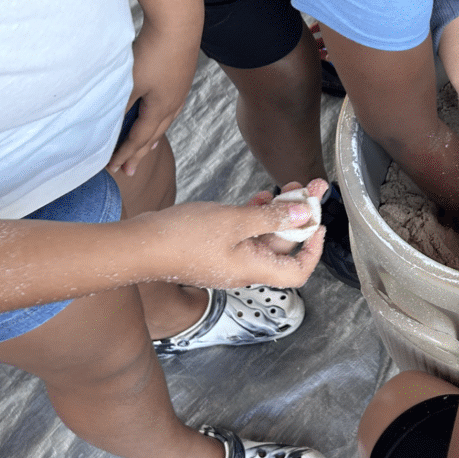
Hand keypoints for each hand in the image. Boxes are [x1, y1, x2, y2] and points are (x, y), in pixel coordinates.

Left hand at [110, 14, 200, 177]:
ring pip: (164, 121)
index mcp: (160, 108)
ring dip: (153, 137)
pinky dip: (162, 118)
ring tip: (148, 147)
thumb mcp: (130, 81)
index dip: (124, 154)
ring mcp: (180, 90)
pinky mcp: (182, 77)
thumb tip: (107, 125)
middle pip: (153, 135)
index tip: (112, 169)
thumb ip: (120, 105)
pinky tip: (161, 111)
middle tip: (129, 170)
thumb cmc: (153, 51)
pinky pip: (171, 107)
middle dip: (140, 153)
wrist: (180, 22)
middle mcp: (173, 103)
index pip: (139, 139)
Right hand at [144, 192, 325, 287]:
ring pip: (264, 236)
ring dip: (278, 212)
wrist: (139, 246)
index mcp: (253, 268)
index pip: (298, 271)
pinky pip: (244, 233)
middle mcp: (244, 267)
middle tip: (311, 187)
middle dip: (299, 217)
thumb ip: (270, 218)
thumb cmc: (183, 237)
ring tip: (287, 186)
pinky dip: (255, 216)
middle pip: (283, 246)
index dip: (314, 249)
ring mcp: (229, 257)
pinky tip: (257, 197)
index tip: (319, 223)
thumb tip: (304, 215)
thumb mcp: (233, 221)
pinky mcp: (215, 246)